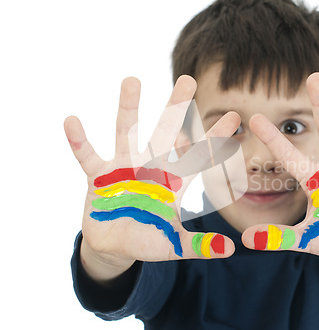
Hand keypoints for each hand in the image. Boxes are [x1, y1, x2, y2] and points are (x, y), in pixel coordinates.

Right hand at [64, 76, 239, 279]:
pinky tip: (72, 120)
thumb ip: (198, 245)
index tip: (234, 117)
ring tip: (132, 80)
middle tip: (188, 79)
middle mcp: (150, 167)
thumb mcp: (173, 244)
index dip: (215, 139)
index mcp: (172, 182)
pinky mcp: (98, 177)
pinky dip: (79, 141)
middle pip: (165, 133)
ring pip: (127, 133)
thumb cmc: (147, 238)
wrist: (114, 244)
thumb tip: (230, 250)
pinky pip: (88, 156)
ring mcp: (123, 169)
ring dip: (129, 109)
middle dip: (176, 108)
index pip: (198, 156)